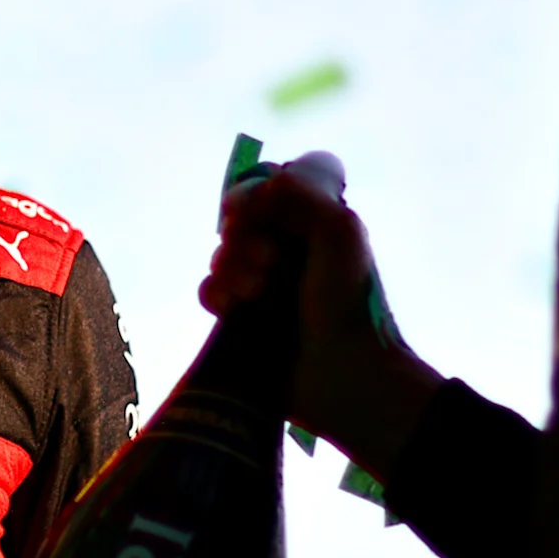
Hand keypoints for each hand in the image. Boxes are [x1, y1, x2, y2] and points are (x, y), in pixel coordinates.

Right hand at [199, 153, 441, 476]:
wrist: (344, 372)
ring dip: (233, 270)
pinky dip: (217, 295)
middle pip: (240, 223)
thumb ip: (303, 194)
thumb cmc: (349, 302)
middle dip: (246, 240)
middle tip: (273, 265)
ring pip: (221, 256)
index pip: (268, 190)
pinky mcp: (241, 319)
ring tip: (259, 294)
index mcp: (314, 226)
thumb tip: (262, 185)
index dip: (254, 196)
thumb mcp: (340, 233)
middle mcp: (287, 251)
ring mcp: (263, 285)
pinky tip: (234, 309)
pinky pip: (209, 291)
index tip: (252, 211)